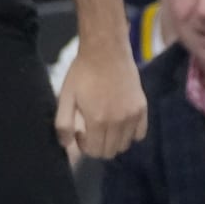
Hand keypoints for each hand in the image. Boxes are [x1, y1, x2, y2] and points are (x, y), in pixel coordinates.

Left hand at [57, 42, 147, 158]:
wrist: (106, 51)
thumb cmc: (82, 73)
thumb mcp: (65, 96)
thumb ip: (63, 123)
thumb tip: (66, 144)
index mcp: (97, 121)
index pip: (95, 151)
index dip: (85, 145)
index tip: (81, 132)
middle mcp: (117, 123)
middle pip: (110, 152)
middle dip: (99, 146)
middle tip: (92, 129)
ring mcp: (132, 116)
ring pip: (125, 145)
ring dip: (114, 141)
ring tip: (106, 125)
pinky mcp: (142, 109)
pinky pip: (139, 134)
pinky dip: (130, 134)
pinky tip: (121, 122)